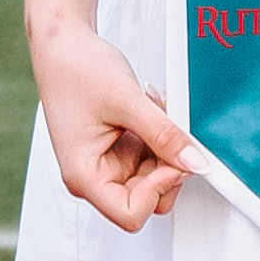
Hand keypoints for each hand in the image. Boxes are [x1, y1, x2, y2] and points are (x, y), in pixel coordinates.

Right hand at [31, 8, 196, 231]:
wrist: (63, 45)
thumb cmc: (76, 70)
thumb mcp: (127, 100)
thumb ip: (164, 134)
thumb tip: (196, 163)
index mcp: (84, 176)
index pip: (131, 215)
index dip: (158, 189)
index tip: (172, 157)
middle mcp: (94, 177)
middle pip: (147, 201)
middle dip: (167, 168)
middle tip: (172, 131)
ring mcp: (107, 164)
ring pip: (154, 179)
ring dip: (165, 148)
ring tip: (155, 111)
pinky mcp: (118, 150)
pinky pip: (151, 157)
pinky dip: (159, 136)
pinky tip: (150, 109)